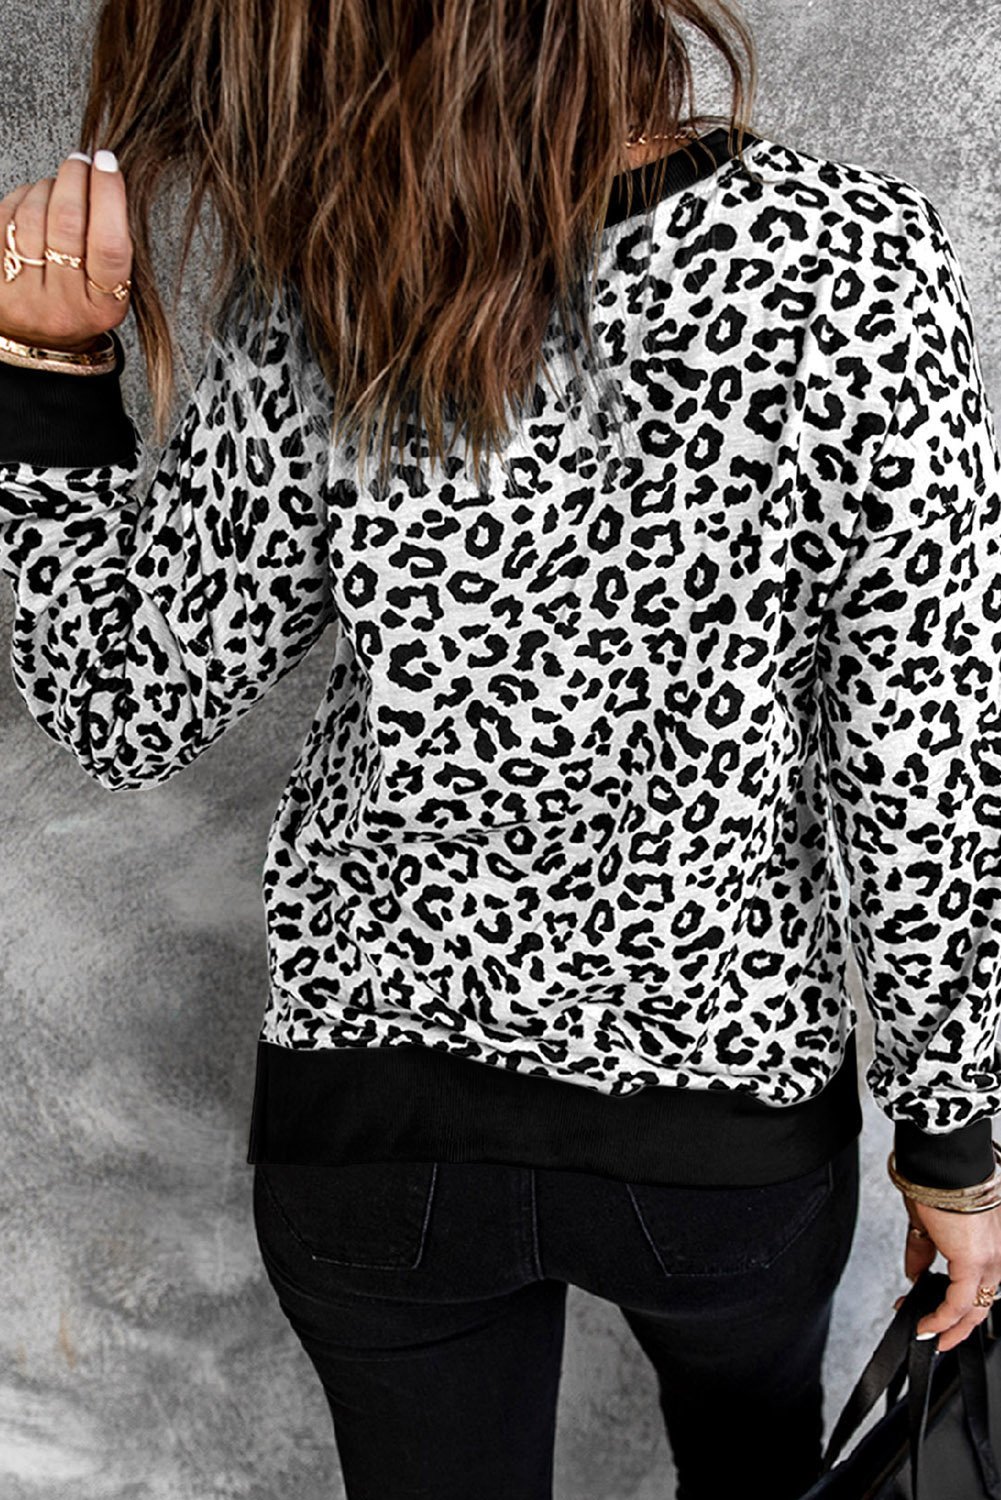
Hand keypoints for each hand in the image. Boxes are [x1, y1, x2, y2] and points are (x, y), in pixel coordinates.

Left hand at [0, 149, 131, 352]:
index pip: (109, 246)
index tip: (107, 163)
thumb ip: (112, 242)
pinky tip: (33, 200)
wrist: (41, 341)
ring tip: (58, 187)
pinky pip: (3, 219)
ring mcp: (23, 294)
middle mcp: (61, 305)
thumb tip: (103, 177)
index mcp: (101, 308)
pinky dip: (21, 197)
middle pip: (66, 223)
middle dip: (74, 178)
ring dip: (47, 186)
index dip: (108, 196)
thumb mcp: (111, 288)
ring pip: (31, 215)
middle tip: (81, 162)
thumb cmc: (81, 303)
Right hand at [892, 1194, 1000, 1351]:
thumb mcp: (926, 1222)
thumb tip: (914, 1273)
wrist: (941, 1164)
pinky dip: (942, 1318)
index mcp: (987, 1243)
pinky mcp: (975, 1262)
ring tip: (927, 1333)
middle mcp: (996, 1253)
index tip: (931, 1309)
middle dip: (953, 1322)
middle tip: (932, 1331)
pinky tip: (927, 1325)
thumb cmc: (936, 1180)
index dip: (953, 1301)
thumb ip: (922, 1252)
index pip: (976, 1282)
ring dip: (949, 1325)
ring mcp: (990, 1259)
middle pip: (982, 1301)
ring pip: (976, 1307)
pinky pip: (959, 1302)